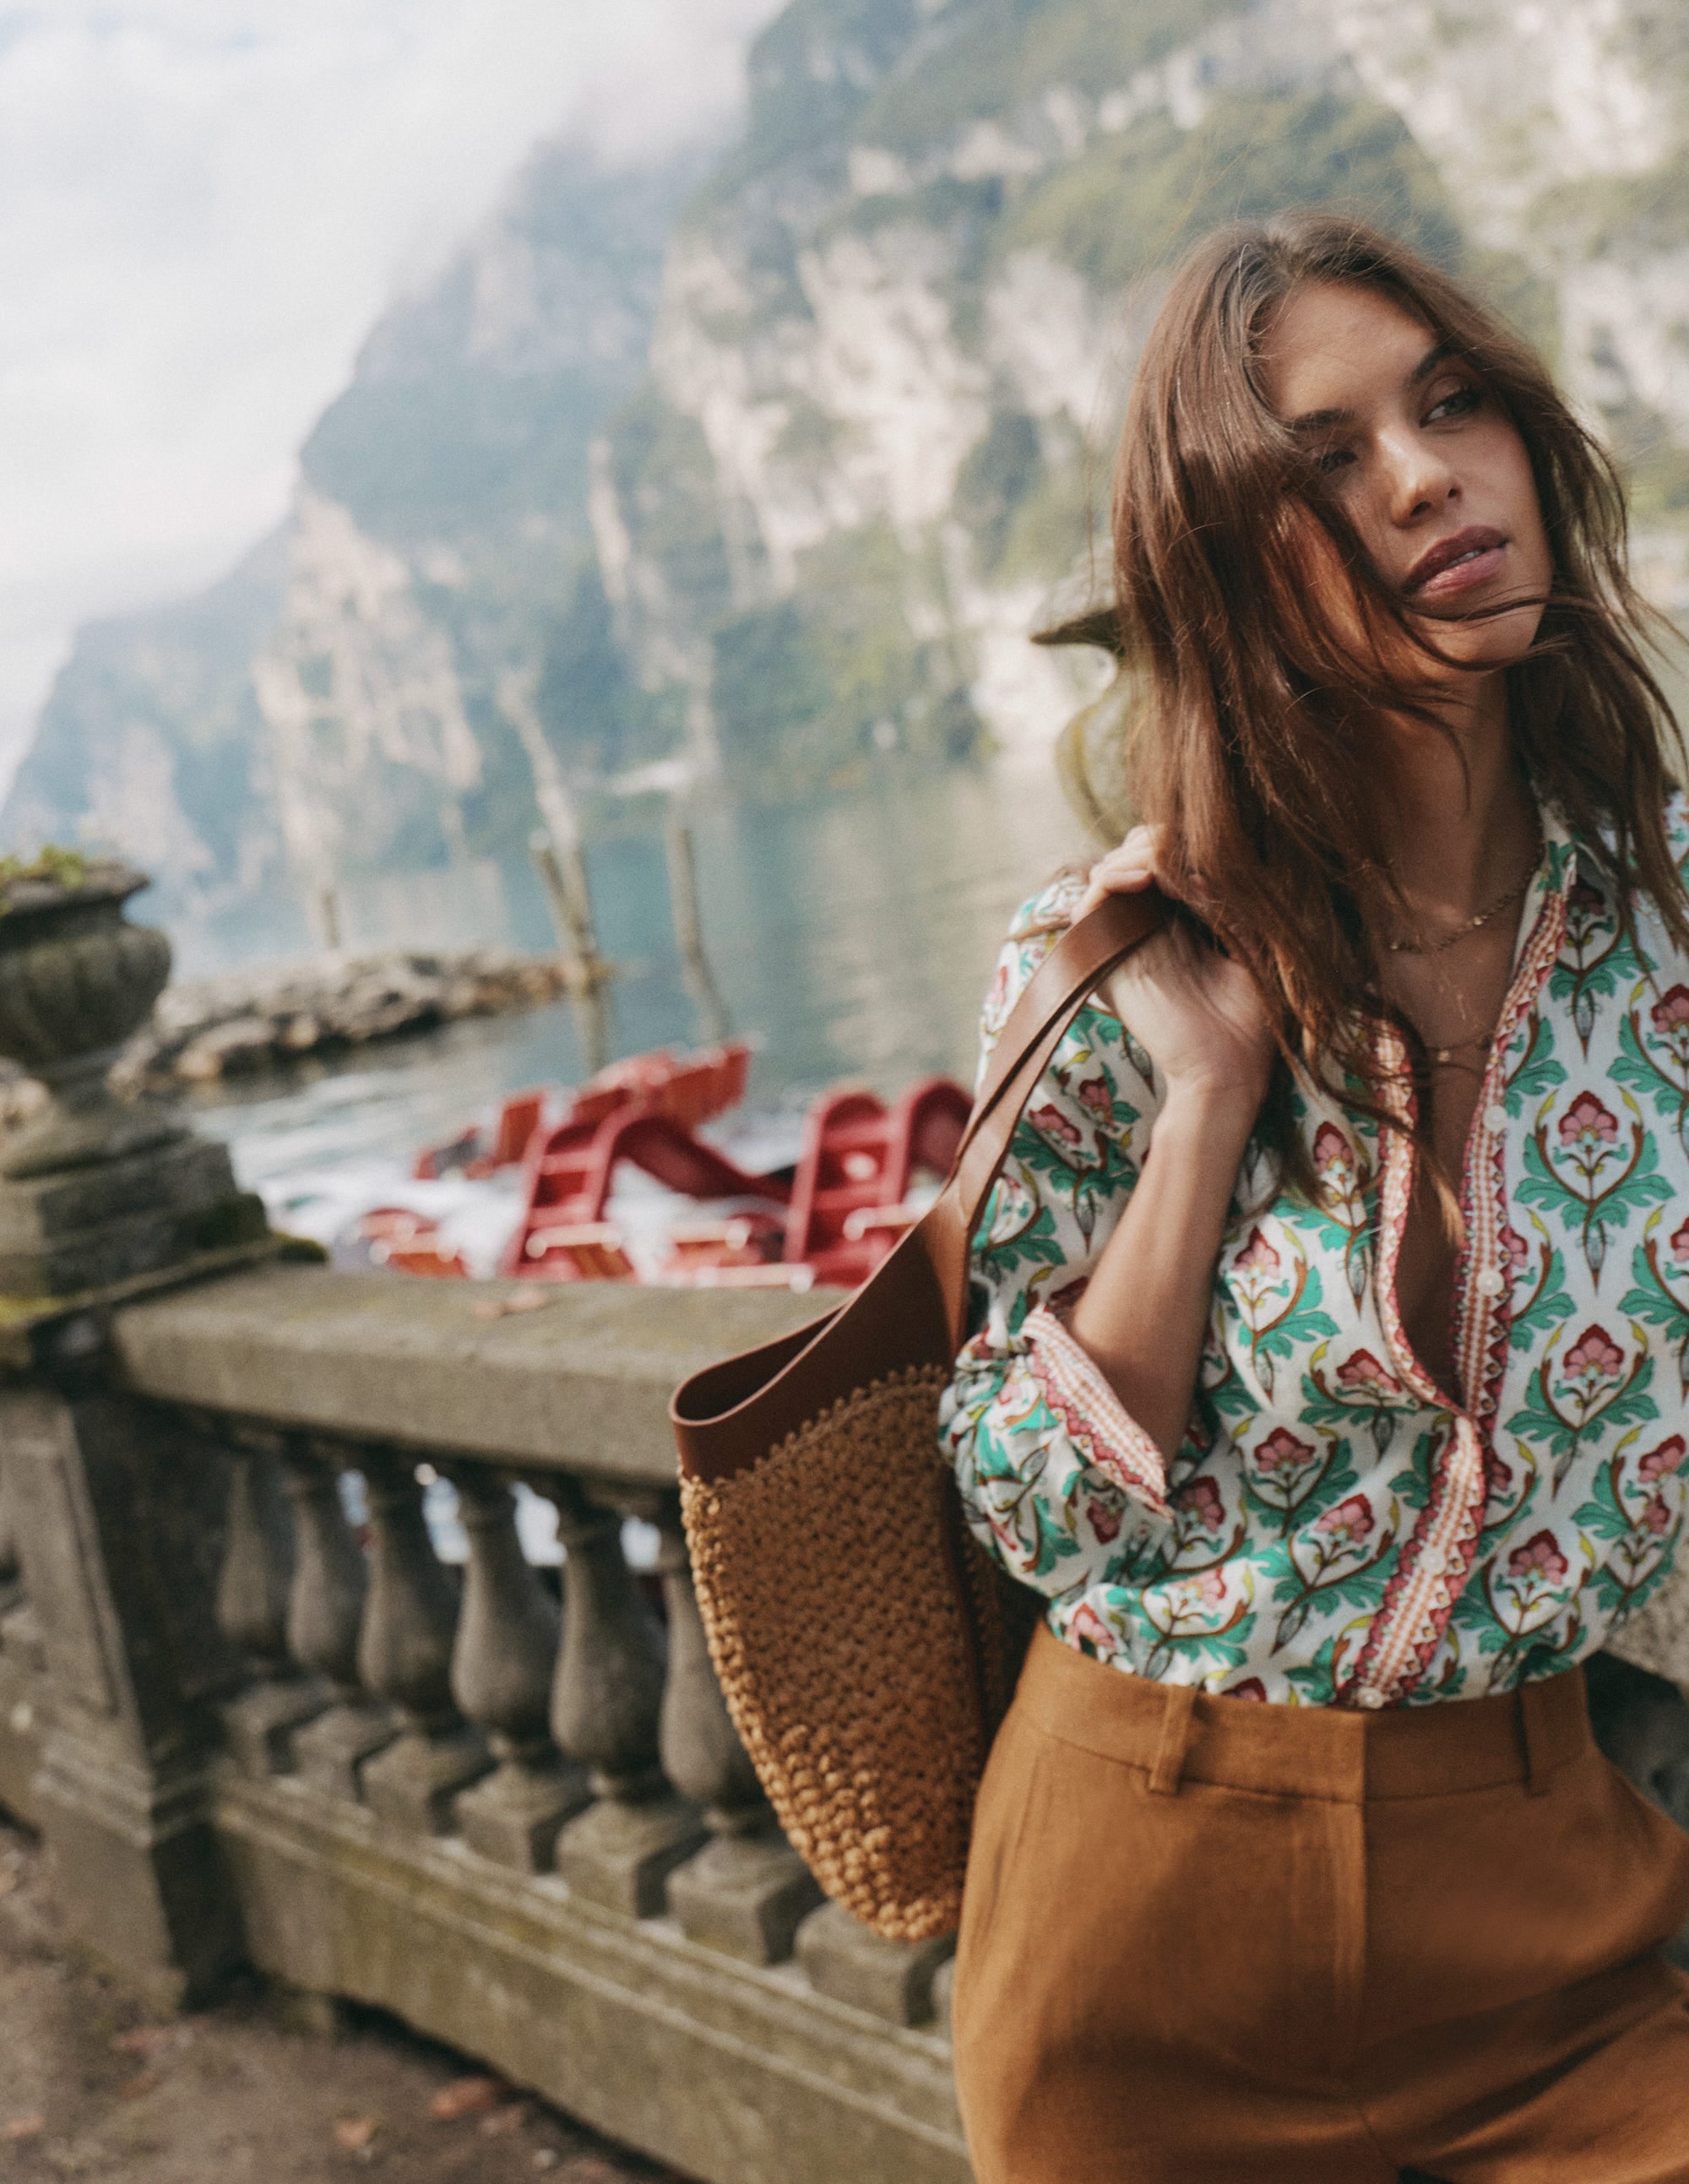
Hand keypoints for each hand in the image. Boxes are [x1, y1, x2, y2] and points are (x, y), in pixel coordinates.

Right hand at [1073, 826, 1275, 1111]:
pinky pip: (1089, 904)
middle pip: (1132, 855)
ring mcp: (1122, 944)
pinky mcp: (1104, 961)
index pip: (1163, 858)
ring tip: (1171, 857)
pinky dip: (1113, 877)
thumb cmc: (1252, 1019)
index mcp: (1179, 924)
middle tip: (1190, 843)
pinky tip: (1150, 875)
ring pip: (1108, 870)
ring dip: (1138, 852)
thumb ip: (1229, 898)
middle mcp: (1145, 930)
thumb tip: (1205, 858)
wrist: (1229, 1072)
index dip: (1180, 838)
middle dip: (1159, 837)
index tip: (1216, 839)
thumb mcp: (1253, 942)